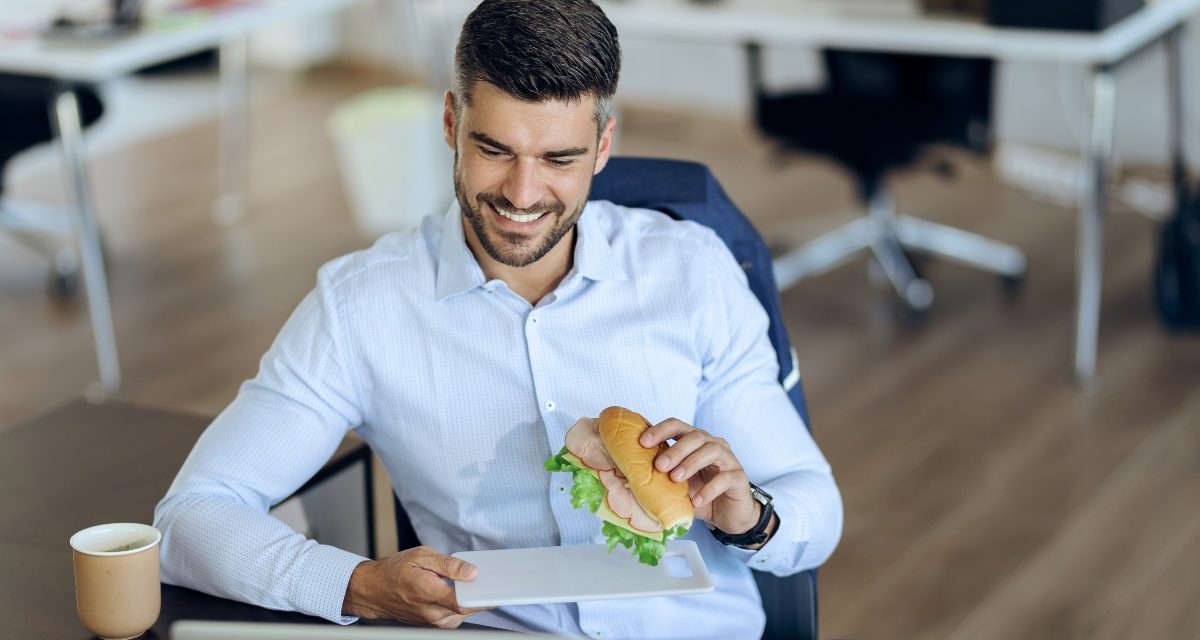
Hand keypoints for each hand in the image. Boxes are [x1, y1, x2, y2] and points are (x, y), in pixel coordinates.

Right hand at [342, 546, 493, 627]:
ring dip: (476, 600)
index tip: (498, 586)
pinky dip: (467, 604)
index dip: (483, 595)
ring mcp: (434, 622)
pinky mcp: (436, 624)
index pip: (462, 601)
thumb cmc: (396, 570)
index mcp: (427, 593)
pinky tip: (471, 590)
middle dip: (484, 594)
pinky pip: (459, 615)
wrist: (375, 590)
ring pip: (466, 614)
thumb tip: (472, 571)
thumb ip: (449, 564)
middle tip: (499, 579)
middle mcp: (432, 613)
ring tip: (486, 582)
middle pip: (468, 609)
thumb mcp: (422, 556)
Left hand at [640, 418, 759, 535]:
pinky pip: (724, 478)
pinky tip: (696, 500)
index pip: (677, 426)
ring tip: (675, 479)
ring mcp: (728, 459)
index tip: (643, 443)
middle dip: (675, 449)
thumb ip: (660, 479)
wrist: (729, 515)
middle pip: (695, 436)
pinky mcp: (738, 478)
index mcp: (695, 442)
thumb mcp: (677, 486)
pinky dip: (708, 489)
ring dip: (690, 463)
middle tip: (659, 466)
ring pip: (711, 450)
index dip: (660, 430)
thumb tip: (629, 479)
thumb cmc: (700, 495)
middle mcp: (713, 445)